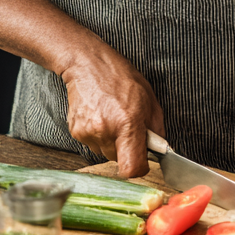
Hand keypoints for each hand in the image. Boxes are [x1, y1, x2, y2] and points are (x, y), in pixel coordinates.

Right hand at [60, 48, 164, 177]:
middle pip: (119, 160)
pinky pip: (93, 144)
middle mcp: (106, 130)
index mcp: (128, 123)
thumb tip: (158, 150)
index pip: (131, 167)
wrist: (89, 65)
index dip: (140, 169)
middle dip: (126, 149)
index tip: (143, 161)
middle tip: (127, 128)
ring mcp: (88, 132)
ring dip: (112, 142)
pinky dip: (99, 135)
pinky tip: (100, 116)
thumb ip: (156, 130)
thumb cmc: (122, 78)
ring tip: (112, 118)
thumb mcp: (150, 101)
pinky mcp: (76, 132)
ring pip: (105, 153)